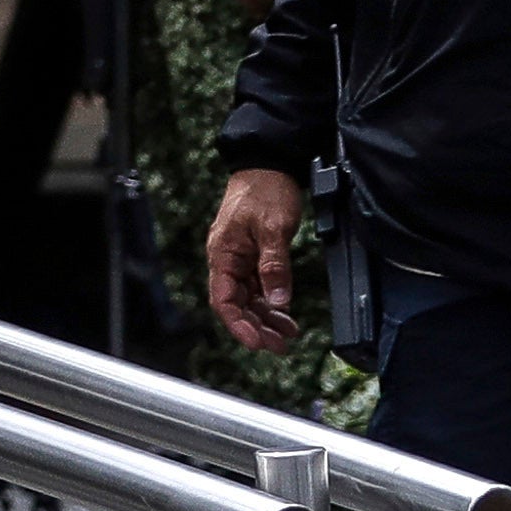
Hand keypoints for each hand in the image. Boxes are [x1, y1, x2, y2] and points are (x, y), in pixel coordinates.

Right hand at [204, 167, 304, 352]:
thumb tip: (278, 300)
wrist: (268, 164)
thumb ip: (275, 266)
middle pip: (236, 304)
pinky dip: (271, 302)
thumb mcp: (273, 228)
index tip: (257, 342)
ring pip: (249, 298)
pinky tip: (285, 313)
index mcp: (223, 255)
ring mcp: (240, 259)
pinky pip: (258, 286)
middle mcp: (227, 260)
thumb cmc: (264, 190)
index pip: (224, 300)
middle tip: (278, 346)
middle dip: (256, 327)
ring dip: (265, 318)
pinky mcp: (253, 255)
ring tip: (287, 334)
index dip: (239, 324)